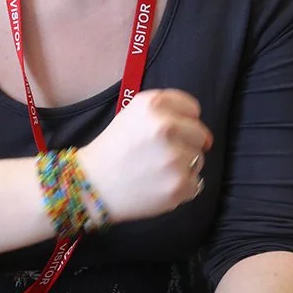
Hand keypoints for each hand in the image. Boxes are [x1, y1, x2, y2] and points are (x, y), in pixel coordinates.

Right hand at [77, 89, 211, 222]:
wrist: (92, 185)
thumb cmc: (113, 148)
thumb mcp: (132, 113)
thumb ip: (164, 110)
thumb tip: (200, 130)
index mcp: (152, 104)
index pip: (192, 108)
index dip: (184, 120)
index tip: (172, 130)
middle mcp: (166, 126)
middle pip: (200, 134)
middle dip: (186, 143)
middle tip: (162, 154)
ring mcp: (175, 157)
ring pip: (198, 159)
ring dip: (183, 166)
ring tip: (156, 170)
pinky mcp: (179, 184)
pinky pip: (195, 183)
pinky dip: (180, 187)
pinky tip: (158, 185)